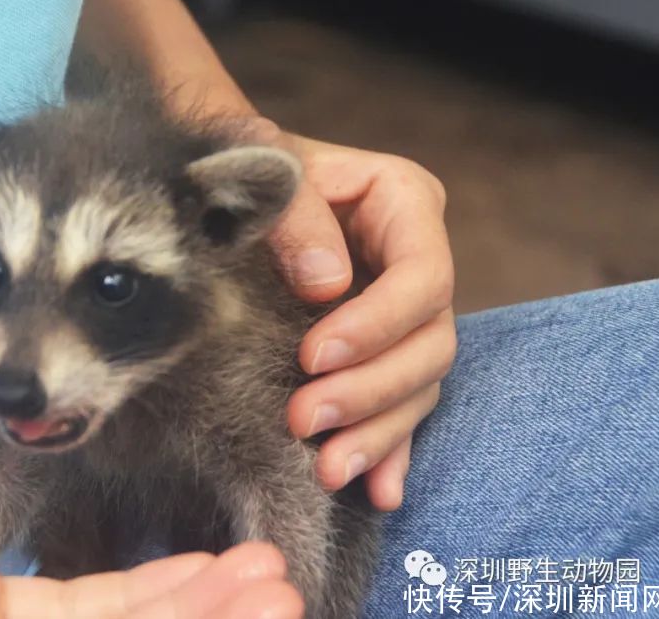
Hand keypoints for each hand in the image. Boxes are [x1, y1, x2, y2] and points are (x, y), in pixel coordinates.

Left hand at [251, 120, 456, 511]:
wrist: (227, 186)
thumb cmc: (247, 169)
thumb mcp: (266, 168)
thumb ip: (295, 216)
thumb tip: (327, 285)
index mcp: (404, 203)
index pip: (423, 276)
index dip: (376, 325)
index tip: (311, 356)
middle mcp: (416, 260)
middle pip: (430, 342)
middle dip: (370, 390)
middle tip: (303, 419)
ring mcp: (402, 312)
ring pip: (419, 385)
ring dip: (376, 432)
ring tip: (326, 469)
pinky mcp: (380, 351)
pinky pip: (400, 407)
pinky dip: (388, 449)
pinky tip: (377, 489)